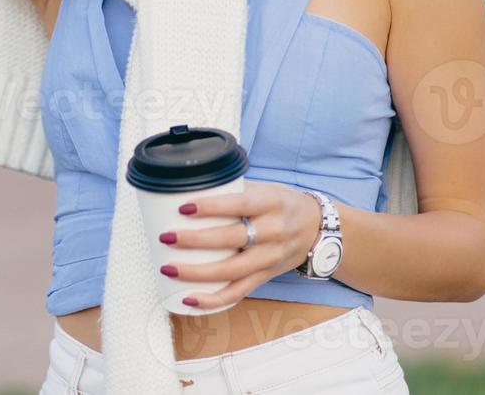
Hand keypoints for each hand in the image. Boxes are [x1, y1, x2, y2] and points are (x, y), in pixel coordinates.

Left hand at [157, 180, 323, 309]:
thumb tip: (190, 185)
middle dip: (196, 240)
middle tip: (167, 237)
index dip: (211, 207)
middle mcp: (273, 231)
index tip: (183, 207)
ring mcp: (270, 258)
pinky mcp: (266, 277)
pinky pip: (239, 292)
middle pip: (232, 239)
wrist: (318, 229)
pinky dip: (213, 299)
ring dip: (198, 273)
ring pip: (233, 271)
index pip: (239, 204)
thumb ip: (233, 189)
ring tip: (169, 268)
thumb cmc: (282, 204)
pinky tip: (189, 298)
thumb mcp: (265, 188)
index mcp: (270, 203)